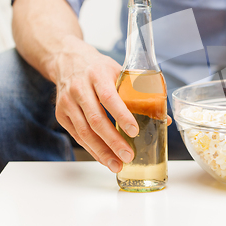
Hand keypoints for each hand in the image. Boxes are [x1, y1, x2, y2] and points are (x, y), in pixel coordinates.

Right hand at [50, 36, 170, 171]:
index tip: (134, 130)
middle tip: (128, 155)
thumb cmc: (99, 68)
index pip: (110, 98)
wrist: (68, 61)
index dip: (122, 115)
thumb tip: (163, 119)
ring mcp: (68, 103)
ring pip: (84, 132)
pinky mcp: (62, 115)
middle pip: (96, 120)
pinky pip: (77, 136)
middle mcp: (80, 89)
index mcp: (98, 75)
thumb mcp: (120, 72)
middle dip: (113, 141)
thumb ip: (140, 94)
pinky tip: (104, 158)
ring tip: (117, 164)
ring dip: (101, 151)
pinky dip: (92, 149)